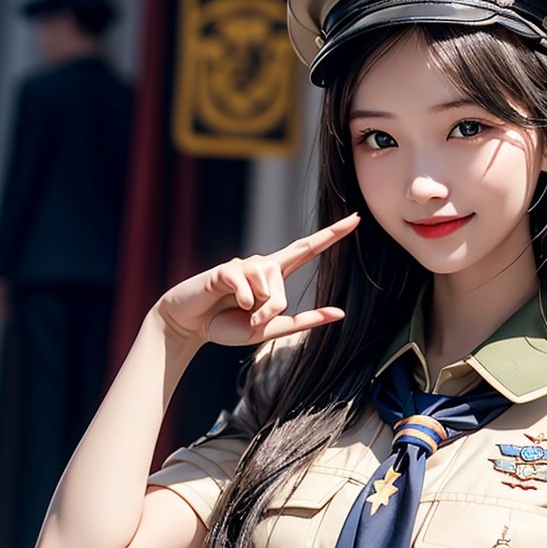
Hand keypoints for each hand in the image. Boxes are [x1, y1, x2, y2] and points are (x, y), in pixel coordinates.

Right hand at [156, 212, 359, 347]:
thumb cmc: (228, 325)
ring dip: (260, 311)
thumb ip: (304, 321)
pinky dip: (245, 304)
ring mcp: (245, 264)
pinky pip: (249, 289)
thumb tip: (340, 313)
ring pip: (273, 287)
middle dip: (278, 300)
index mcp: (275, 276)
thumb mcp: (270, 328)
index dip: (331, 235)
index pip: (308, 249)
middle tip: (255, 320)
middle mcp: (263, 264)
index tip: (355, 219)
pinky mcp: (227, 269)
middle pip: (289, 273)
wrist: (191, 325)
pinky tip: (230, 302)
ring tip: (242, 314)